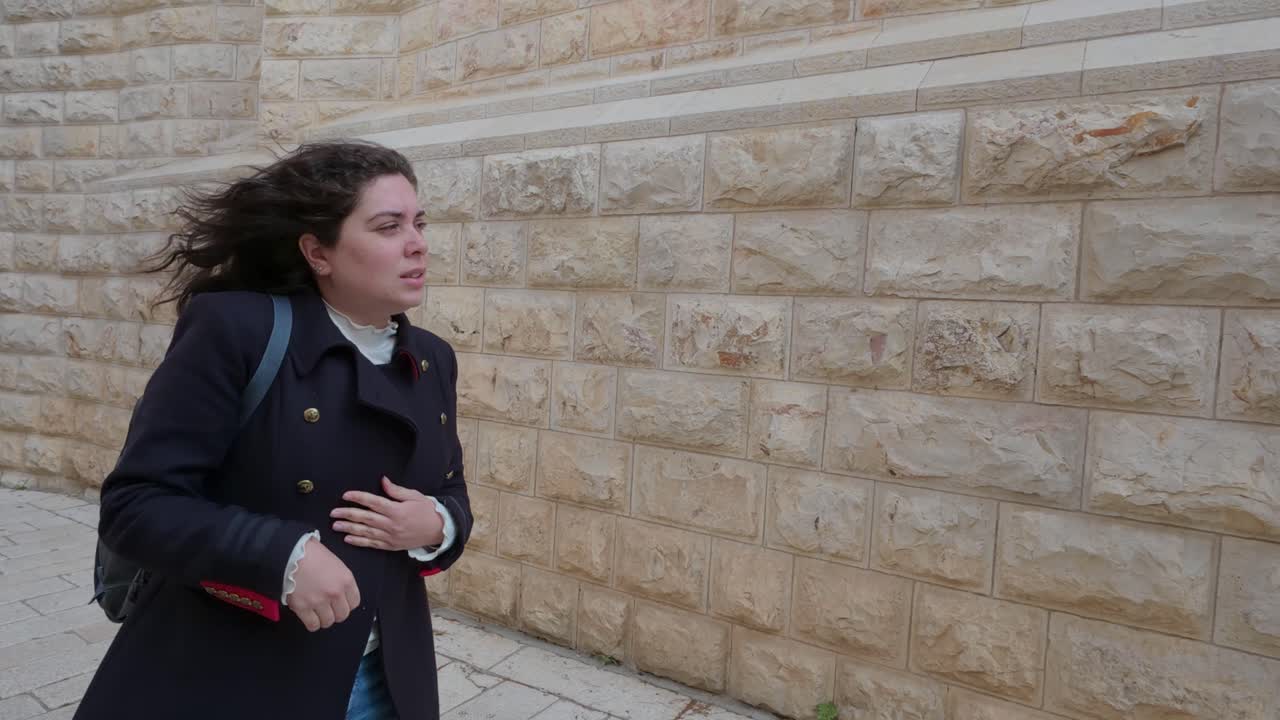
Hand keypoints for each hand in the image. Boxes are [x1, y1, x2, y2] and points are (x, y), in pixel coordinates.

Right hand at [288, 538, 359, 631]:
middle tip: (328, 608)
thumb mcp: (336, 564)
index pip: (354, 603)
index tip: (340, 603)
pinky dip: (312, 623)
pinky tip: (309, 616)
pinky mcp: (302, 607)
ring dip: (323, 619)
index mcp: (346, 580)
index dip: (346, 604)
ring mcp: (319, 601)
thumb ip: (341, 581)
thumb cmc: (312, 555)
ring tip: (317, 612)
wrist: (291, 553)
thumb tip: (342, 595)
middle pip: (342, 615)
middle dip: (336, 613)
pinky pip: (313, 625)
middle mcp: (335, 593)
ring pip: (328, 622)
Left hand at [330, 476, 444, 551]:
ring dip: (349, 529)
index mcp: (396, 510)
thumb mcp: (414, 496)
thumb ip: (396, 490)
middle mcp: (391, 524)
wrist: (438, 530)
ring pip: (366, 532)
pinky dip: (359, 542)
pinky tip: (348, 539)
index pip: (373, 502)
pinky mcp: (391, 545)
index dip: (358, 498)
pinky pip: (372, 544)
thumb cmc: (426, 510)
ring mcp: (390, 536)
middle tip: (333, 513)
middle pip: (365, 518)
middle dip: (348, 514)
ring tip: (336, 526)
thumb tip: (383, 480)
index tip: (346, 495)